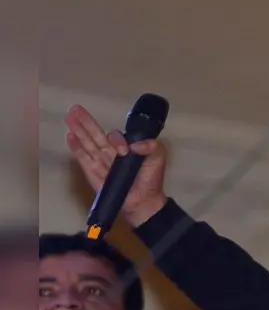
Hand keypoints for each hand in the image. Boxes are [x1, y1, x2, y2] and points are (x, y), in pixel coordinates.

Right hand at [64, 104, 168, 226]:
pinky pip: (83, 158)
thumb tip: (132, 145)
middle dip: (86, 121)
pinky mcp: (93, 173)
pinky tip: (70, 136)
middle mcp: (111, 153)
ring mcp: (101, 162)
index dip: (117, 139)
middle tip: (76, 109)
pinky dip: (76, 147)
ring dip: (78, 129)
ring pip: (87, 142)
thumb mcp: (158, 157)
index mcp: (126, 147)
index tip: (124, 151)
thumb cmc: (151, 179)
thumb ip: (151, 145)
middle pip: (96, 134)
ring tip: (69, 116)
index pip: (115, 136)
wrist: (143, 201)